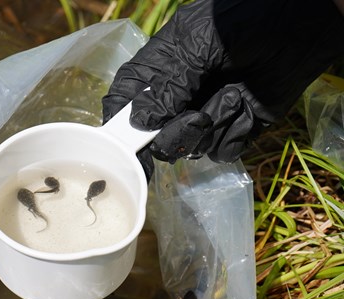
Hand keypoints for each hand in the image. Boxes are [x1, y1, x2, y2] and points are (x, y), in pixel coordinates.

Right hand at [103, 0, 343, 178]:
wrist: (305, 23)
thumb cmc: (245, 20)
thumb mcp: (198, 45)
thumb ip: (169, 84)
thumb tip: (141, 122)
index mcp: (158, 70)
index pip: (124, 103)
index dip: (120, 127)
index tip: (126, 148)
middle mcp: (177, 97)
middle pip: (154, 137)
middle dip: (174, 133)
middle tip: (196, 117)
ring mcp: (205, 115)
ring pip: (188, 147)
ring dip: (212, 126)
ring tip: (234, 95)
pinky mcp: (235, 128)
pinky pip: (222, 150)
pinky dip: (236, 132)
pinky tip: (248, 107)